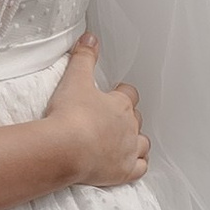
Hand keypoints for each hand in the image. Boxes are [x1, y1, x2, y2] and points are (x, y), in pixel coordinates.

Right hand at [45, 33, 147, 187]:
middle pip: (137, 119)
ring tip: (126, 141)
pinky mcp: (123, 171)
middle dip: (129, 118)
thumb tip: (90, 38)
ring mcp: (128, 150)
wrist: (66, 148)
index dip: (123, 94)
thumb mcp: (75, 79)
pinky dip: (138, 166)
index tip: (115, 94)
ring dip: (137, 142)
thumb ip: (84, 57)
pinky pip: (140, 169)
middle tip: (114, 119)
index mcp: (120, 104)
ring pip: (143, 144)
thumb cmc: (70, 115)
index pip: (130, 95)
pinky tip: (132, 164)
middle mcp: (129, 127)